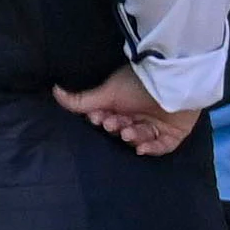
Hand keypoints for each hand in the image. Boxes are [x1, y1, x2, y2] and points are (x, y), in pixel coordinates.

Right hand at [54, 68, 201, 158]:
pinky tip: (142, 147)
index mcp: (123, 105)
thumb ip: (80, 100)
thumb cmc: (140, 83)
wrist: (175, 80)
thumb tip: (54, 91)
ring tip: (129, 130)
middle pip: (122, 130)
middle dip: (116, 128)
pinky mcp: (175, 133)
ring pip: (140, 139)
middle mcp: (139, 115)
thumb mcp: (107, 91)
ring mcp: (158, 125)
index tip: (98, 117)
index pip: (108, 119)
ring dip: (132, 137)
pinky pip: (161, 148)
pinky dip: (151, 149)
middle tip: (115, 122)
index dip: (101, 120)